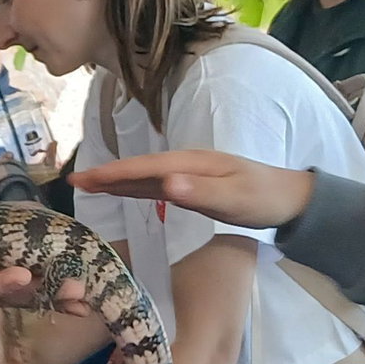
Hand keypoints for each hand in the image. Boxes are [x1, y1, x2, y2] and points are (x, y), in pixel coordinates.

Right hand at [68, 149, 316, 230]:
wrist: (292, 200)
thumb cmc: (264, 199)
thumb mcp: (235, 198)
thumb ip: (200, 192)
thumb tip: (165, 184)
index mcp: (191, 163)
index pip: (143, 169)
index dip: (111, 174)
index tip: (81, 179)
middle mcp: (185, 164)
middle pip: (138, 170)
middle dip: (105, 175)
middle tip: (72, 182)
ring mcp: (189, 174)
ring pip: (144, 178)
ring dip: (116, 181)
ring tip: (87, 185)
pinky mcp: (193, 186)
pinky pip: (155, 186)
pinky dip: (134, 188)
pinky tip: (124, 192)